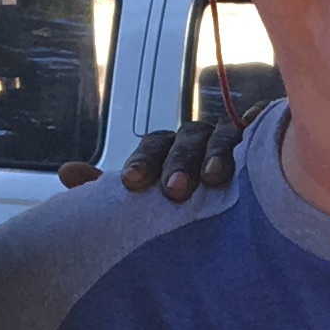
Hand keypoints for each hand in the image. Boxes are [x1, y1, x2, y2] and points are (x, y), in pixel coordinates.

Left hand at [115, 84, 249, 201]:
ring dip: (217, 155)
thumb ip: (103, 187)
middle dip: (179, 164)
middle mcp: (198, 140)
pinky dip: (259, 130)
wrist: (227, 199)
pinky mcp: (262, 145)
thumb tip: (68, 173)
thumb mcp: (142, 195)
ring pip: (223, 138)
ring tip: (214, 179)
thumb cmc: (178, 197)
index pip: (152, 147)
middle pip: (187, 142)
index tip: (131, 183)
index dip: (142, 162)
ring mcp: (231, 140)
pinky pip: (260, 134)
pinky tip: (257, 131)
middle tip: (173, 192)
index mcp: (168, 149)